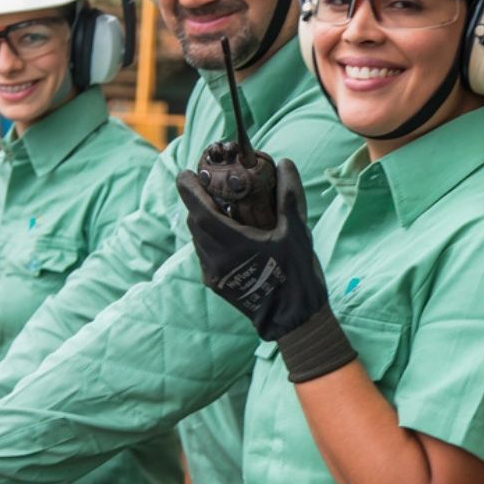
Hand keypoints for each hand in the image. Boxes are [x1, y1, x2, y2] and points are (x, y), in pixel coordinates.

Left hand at [176, 159, 354, 381]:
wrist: (294, 320)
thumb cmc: (297, 275)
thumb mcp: (296, 232)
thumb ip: (288, 196)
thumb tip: (285, 163)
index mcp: (230, 243)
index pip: (198, 209)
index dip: (189, 188)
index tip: (186, 172)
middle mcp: (214, 259)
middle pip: (195, 222)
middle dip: (197, 201)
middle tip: (208, 184)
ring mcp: (213, 274)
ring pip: (198, 239)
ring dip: (203, 220)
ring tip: (219, 206)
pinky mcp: (216, 284)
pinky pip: (205, 254)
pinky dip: (210, 238)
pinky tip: (229, 234)